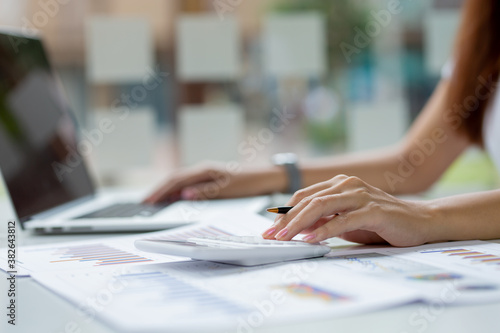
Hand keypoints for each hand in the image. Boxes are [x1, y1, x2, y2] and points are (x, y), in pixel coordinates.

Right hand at [144, 162, 286, 203]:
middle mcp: (202, 170)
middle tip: (144, 203)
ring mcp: (205, 174)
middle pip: (174, 179)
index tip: (148, 201)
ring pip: (179, 181)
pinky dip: (177, 192)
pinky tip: (172, 199)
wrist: (265, 176)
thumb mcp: (228, 189)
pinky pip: (188, 184)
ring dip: (166, 191)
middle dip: (158, 191)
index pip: (176, 180)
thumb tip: (184, 195)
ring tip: (153, 202)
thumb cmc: (249, 182)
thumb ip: (205, 192)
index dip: (160, 191)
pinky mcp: (209, 179)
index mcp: (204, 170)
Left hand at [262, 174, 433, 245]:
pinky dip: (323, 230)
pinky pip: (342, 220)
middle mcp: (347, 184)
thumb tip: (295, 227)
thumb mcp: (346, 220)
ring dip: (298, 224)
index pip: (304, 196)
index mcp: (339, 184)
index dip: (284, 212)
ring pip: (320, 206)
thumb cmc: (380, 222)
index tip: (270, 228)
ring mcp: (360, 195)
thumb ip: (324, 219)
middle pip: (308, 200)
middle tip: (270, 236)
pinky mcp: (373, 210)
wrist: (419, 222)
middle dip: (285, 219)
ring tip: (283, 238)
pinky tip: (310, 240)